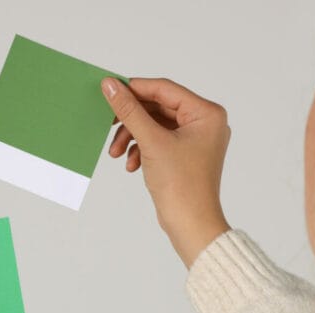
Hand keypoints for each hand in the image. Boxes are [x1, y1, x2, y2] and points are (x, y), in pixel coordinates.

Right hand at [101, 77, 231, 267]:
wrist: (191, 224)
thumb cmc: (182, 185)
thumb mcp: (151, 142)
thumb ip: (129, 111)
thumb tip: (111, 85)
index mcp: (206, 113)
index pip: (164, 90)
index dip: (134, 89)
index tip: (109, 89)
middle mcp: (204, 122)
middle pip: (158, 108)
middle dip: (131, 121)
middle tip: (107, 123)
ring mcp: (195, 139)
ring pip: (154, 126)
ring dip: (132, 137)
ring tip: (115, 153)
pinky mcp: (184, 155)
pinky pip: (157, 141)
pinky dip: (141, 149)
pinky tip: (131, 164)